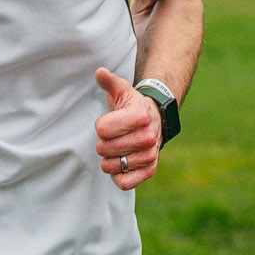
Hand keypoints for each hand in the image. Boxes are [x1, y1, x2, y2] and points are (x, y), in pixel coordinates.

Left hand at [95, 69, 161, 190]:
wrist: (154, 120)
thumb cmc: (132, 106)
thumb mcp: (122, 91)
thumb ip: (109, 81)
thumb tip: (100, 72)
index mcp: (140, 115)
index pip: (102, 130)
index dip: (101, 126)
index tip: (110, 121)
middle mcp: (148, 136)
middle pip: (104, 149)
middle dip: (103, 144)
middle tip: (112, 137)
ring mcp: (149, 154)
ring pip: (111, 167)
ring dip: (109, 160)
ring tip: (116, 150)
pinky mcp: (150, 169)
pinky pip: (124, 182)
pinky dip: (118, 176)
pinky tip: (121, 164)